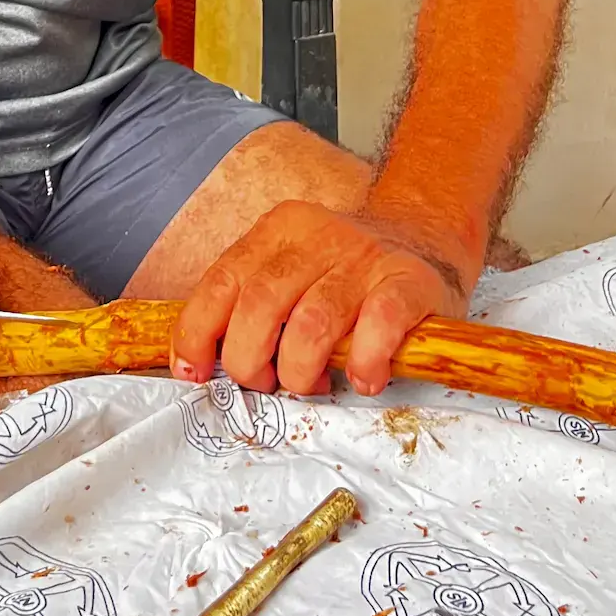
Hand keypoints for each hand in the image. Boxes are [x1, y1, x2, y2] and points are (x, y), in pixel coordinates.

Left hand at [170, 201, 467, 398]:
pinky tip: (363, 378)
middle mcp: (319, 236)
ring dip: (300, 370)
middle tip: (265, 383)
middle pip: (260, 304)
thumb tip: (198, 362)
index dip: (198, 333)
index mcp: (279, 230)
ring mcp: (365, 257)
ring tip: (311, 384)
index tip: (193, 372)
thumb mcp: (290, 268)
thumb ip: (249, 303)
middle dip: (250, 361)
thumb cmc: (343, 273)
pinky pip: (379, 325)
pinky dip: (364, 362)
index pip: (222, 281)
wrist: (423, 237)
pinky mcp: (409, 281)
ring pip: (312, 323)